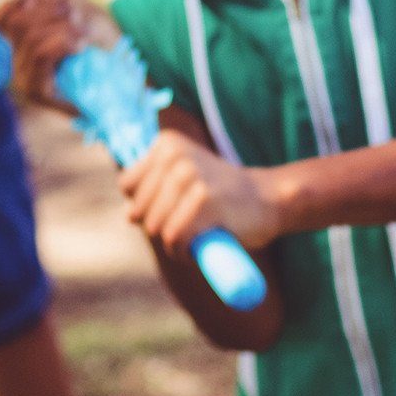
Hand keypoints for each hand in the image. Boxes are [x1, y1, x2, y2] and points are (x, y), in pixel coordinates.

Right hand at [0, 0, 116, 112]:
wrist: (126, 83)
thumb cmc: (103, 45)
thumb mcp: (85, 10)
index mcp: (22, 40)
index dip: (18, 1)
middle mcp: (17, 58)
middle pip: (17, 21)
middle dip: (50, 10)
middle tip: (78, 15)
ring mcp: (24, 76)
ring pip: (31, 37)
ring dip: (63, 28)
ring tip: (85, 34)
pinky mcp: (37, 91)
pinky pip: (41, 54)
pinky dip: (62, 43)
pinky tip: (81, 46)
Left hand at [122, 130, 281, 250]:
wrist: (267, 200)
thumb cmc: (221, 195)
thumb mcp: (183, 176)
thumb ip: (154, 187)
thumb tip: (128, 216)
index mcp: (166, 144)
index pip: (127, 186)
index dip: (145, 205)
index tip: (171, 207)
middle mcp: (175, 155)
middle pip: (139, 210)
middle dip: (158, 226)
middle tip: (188, 224)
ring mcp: (189, 175)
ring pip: (155, 227)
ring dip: (172, 243)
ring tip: (197, 234)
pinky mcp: (204, 200)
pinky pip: (174, 239)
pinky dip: (183, 252)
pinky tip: (202, 243)